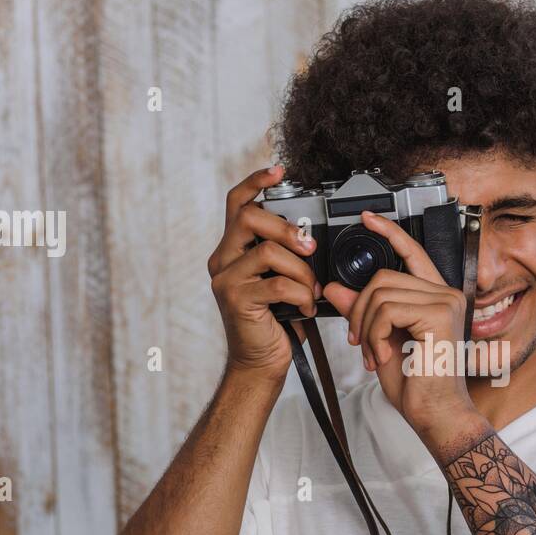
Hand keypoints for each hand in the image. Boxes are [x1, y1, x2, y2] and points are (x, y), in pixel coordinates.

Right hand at [208, 165, 319, 382]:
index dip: (256, 182)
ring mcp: (225, 279)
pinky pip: (277, 284)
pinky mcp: (235, 300)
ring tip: (310, 291)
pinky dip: (300, 295)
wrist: (261, 363)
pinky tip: (304, 308)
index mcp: (234, 250)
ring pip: (268, 251)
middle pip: (248, 217)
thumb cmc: (277, 322)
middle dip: (286, 228)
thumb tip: (312, 235)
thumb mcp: (284, 280)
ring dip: (301, 270)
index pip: (237, 203)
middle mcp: (223, 260)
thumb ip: (288, 255)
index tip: (279, 171)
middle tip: (309, 246)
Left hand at [322, 210, 482, 443]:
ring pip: (380, 293)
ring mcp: (445, 301)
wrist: (434, 414)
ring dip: (364, 326)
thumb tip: (336, 287)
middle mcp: (445, 294)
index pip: (411, 252)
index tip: (368, 219)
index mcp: (435, 297)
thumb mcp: (379, 340)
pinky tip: (382, 355)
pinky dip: (374, 333)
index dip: (389, 232)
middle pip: (383, 277)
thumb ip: (361, 311)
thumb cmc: (415, 384)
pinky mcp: (439, 314)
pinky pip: (386, 309)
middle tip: (358, 342)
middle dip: (359, 309)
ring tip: (372, 353)